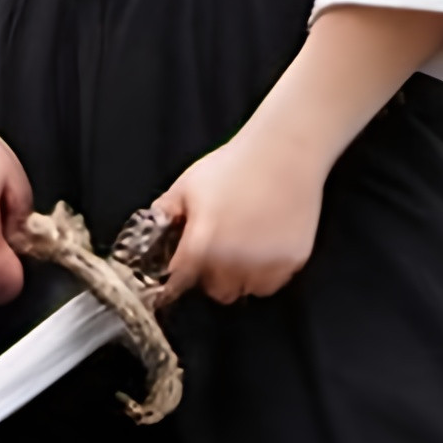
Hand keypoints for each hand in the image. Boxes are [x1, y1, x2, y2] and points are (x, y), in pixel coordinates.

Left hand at [152, 122, 332, 304]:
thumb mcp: (187, 184)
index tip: (183, 270)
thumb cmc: (233, 165)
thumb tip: (150, 232)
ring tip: (242, 249)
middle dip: (212, 276)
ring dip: (239, 277)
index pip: (180, 282)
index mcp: (202, 245)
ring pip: (245, 290)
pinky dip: (265, 273)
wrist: (284, 152)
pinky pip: (272, 283)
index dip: (178, 277)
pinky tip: (264, 248)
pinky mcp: (292, 261)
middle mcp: (233, 262)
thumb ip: (164, 212)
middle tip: (217, 251)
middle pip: (215, 291)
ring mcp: (266, 264)